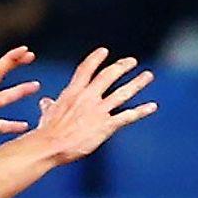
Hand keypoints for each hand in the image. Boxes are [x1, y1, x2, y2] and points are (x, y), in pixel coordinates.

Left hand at [0, 47, 40, 158]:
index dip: (12, 58)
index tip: (26, 50)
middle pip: (3, 77)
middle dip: (16, 65)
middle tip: (31, 56)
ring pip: (5, 99)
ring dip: (20, 92)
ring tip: (36, 87)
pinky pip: (2, 123)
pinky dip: (13, 124)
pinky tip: (25, 126)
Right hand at [34, 48, 156, 164]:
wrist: (51, 146)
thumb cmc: (47, 132)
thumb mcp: (47, 115)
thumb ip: (49, 106)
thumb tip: (45, 101)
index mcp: (73, 92)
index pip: (86, 69)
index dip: (96, 59)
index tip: (104, 51)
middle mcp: (88, 97)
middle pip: (108, 76)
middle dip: (122, 66)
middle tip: (132, 61)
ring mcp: (98, 110)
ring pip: (123, 93)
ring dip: (137, 83)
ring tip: (148, 75)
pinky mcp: (106, 125)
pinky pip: (128, 116)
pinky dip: (141, 111)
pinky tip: (152, 106)